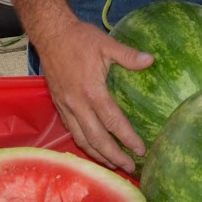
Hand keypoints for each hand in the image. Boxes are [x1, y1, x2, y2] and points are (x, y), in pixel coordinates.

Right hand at [33, 19, 153, 172]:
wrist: (50, 34)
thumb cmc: (79, 38)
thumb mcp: (106, 43)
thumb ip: (128, 55)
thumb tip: (151, 60)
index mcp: (92, 91)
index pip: (112, 122)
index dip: (127, 138)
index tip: (140, 151)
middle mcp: (77, 103)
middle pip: (96, 139)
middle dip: (114, 156)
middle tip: (130, 168)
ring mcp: (66, 106)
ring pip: (82, 139)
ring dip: (98, 155)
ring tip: (113, 164)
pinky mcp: (59, 105)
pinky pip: (72, 131)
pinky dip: (84, 143)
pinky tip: (93, 148)